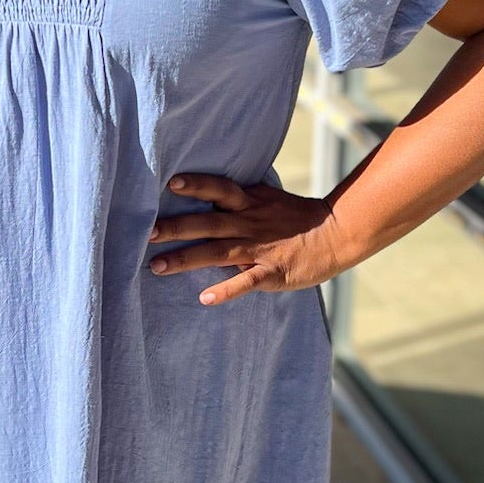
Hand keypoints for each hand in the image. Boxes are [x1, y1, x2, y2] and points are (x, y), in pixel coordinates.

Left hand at [147, 172, 358, 306]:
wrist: (336, 234)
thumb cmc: (296, 217)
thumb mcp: (267, 198)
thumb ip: (239, 196)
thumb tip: (208, 189)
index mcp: (250, 203)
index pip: (219, 189)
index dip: (197, 185)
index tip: (170, 183)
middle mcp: (250, 223)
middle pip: (208, 223)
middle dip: (176, 227)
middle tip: (147, 232)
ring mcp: (260, 249)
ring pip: (217, 253)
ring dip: (186, 259)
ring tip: (157, 267)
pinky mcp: (272, 272)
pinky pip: (246, 282)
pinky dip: (226, 290)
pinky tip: (205, 299)